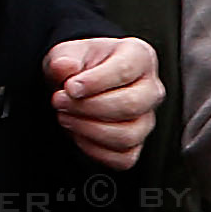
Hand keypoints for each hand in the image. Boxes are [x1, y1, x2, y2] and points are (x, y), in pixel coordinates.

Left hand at [46, 36, 159, 171]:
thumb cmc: (79, 67)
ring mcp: (146, 119)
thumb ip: (64, 58)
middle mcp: (150, 88)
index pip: (126, 71)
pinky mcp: (136, 144)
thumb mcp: (67, 53)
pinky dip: (94, 150)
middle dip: (88, 107)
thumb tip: (65, 67)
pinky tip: (78, 133)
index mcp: (139, 56)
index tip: (69, 87)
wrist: (77, 86)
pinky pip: (122, 158)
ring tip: (66, 117)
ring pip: (127, 135)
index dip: (95, 82)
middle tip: (60, 101)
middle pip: (130, 105)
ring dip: (88, 129)